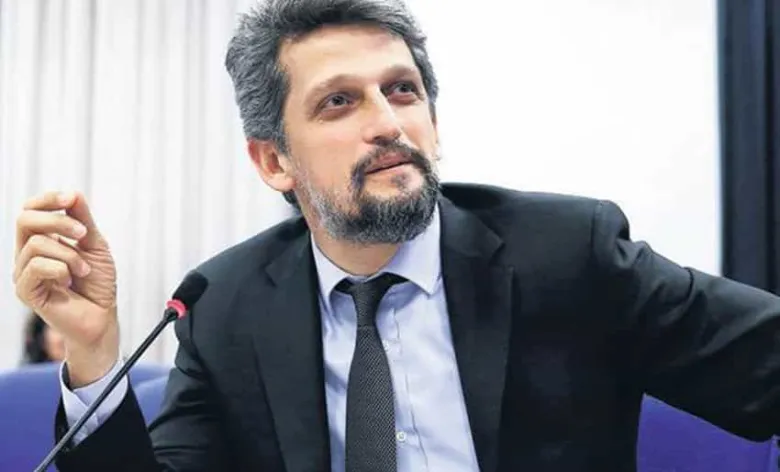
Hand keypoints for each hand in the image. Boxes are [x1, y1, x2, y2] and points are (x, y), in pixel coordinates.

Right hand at [14, 191, 118, 386]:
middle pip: (24, 220)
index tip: (71, 199)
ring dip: (70, 255)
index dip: (48, 199)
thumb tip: (73, 194)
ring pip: (36, 244)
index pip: (30, 209)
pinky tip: (70, 281)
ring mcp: (24, 272)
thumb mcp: (95, 245)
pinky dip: (61, 269)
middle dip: (59, 222)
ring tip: (83, 270)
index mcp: (42, 239)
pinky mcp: (25, 291)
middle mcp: (28, 254)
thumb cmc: (98, 283)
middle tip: (84, 235)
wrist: (102, 316)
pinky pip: (36, 267)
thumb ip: (83, 220)